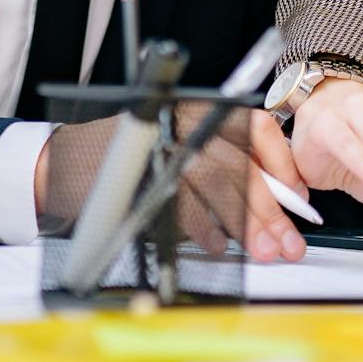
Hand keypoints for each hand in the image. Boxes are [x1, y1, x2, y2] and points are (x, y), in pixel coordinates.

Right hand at [34, 113, 313, 264]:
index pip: (255, 128)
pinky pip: (183, 203)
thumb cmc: (130, 162)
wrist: (63, 165)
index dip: (283, 163)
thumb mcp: (183, 152)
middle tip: (288, 242)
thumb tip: (276, 205)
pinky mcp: (139, 171)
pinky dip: (205, 229)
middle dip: (270, 208)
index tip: (299, 197)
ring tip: (262, 251)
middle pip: (240, 164)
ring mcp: (160, 144)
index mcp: (198, 110)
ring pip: (218, 184)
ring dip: (245, 223)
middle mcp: (182, 120)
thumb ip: (226, 170)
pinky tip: (219, 245)